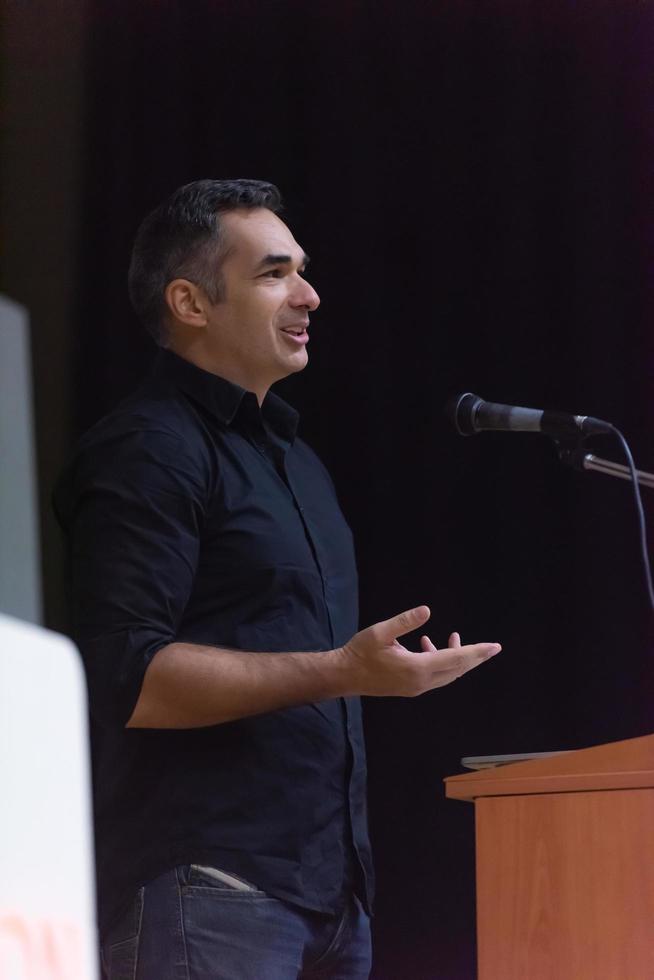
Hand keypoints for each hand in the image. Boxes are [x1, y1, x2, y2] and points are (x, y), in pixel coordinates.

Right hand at [339, 605, 500, 697]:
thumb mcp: (381, 632)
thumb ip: (405, 621)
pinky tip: (425, 645)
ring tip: (453, 637)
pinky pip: (435, 675)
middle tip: (491, 648)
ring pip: (447, 674)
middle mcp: (421, 682)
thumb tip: (427, 610)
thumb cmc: (360, 652)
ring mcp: (416, 687)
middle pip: (457, 670)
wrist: (345, 675)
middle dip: (474, 657)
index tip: (494, 647)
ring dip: (455, 657)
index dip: (476, 651)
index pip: (456, 659)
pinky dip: (439, 661)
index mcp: (417, 668)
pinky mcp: (410, 688)